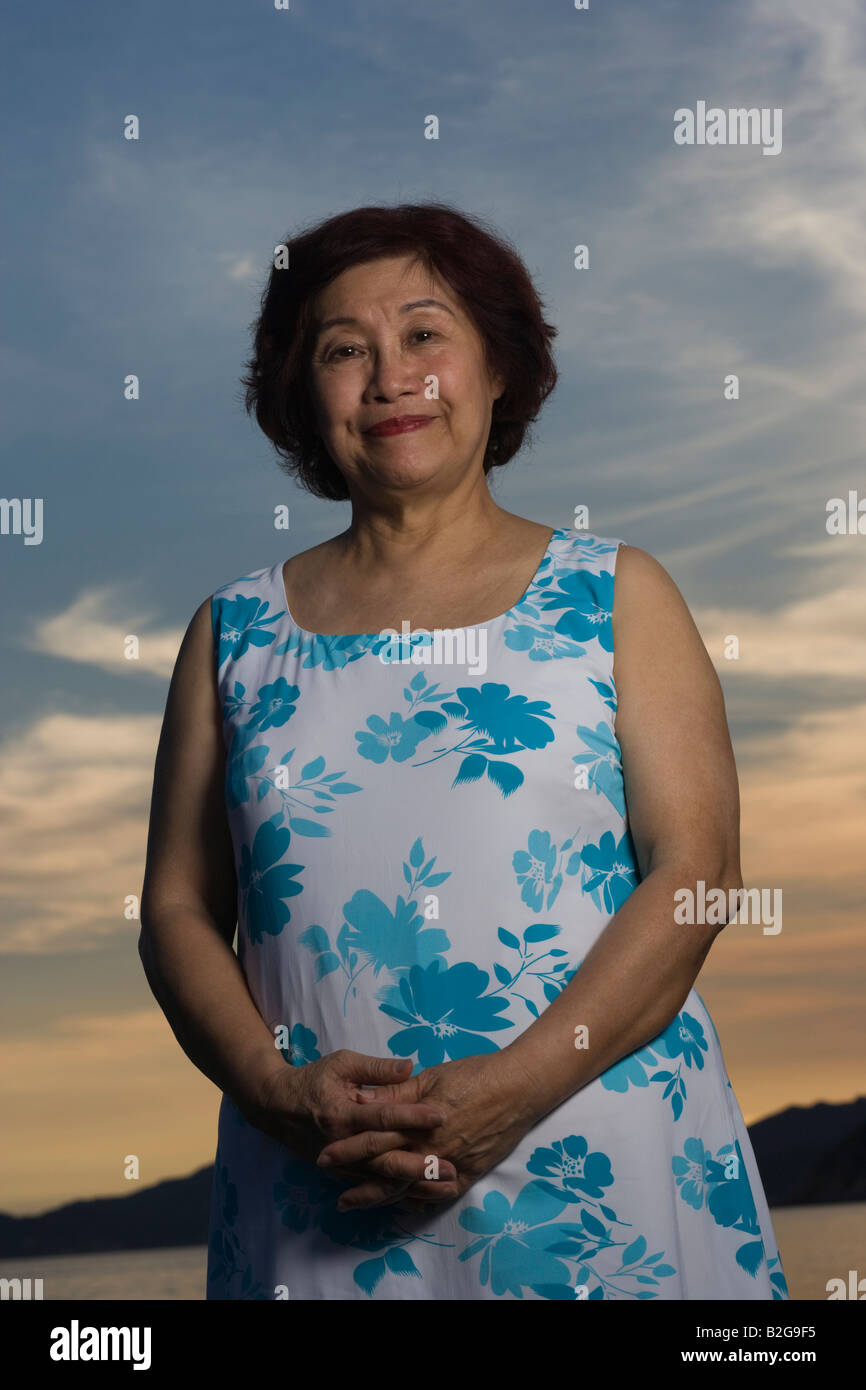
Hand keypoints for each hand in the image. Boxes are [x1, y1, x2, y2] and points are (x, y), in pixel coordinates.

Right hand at [254, 1049, 459, 1207]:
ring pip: (381, 1180)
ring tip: (445, 1188)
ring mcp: (341, 1164)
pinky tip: (421, 1199)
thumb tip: (409, 1066)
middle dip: (419, 1165)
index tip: (440, 1115)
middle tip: (451, 1167)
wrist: (276, 1107)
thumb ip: (376, 1068)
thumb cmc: (313, 1079)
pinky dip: (397, 1195)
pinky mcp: (342, 1174)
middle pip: (385, 1159)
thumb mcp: (341, 1063)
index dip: (412, 1116)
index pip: (383, 1117)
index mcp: (343, 1113)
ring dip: (414, 1186)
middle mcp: (343, 1144)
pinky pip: (373, 1188)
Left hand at [314, 1048, 540, 1210]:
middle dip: (355, 1177)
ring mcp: (450, 1165)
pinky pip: (439, 1194)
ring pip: (407, 1187)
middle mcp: (431, 1149)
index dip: (348, 1148)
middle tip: (331, 1184)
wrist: (518, 1088)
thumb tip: (362, 1101)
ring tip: (354, 1202)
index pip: (375, 1138)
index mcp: (418, 1122)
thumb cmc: (475, 1074)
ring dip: (379, 1195)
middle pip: (385, 1169)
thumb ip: (397, 1093)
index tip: (325, 1154)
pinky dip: (419, 1200)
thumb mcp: (431, 1077)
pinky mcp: (469, 1174)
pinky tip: (403, 1204)